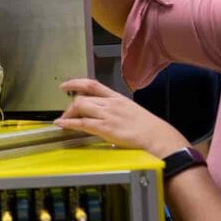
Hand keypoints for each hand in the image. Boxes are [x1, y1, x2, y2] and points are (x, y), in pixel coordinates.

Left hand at [54, 78, 188, 158]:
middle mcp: (111, 103)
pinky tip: (61, 124)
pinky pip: (82, 122)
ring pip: (80, 106)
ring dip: (68, 113)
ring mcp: (108, 115)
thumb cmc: (149, 128)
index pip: (93, 85)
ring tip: (64, 121)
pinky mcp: (106, 128)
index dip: (76, 83)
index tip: (66, 85)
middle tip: (65, 112)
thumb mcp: (132, 112)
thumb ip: (117, 110)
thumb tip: (106, 114)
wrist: (158, 137)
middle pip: (83, 96)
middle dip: (70, 104)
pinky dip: (68, 123)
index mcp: (117, 98)